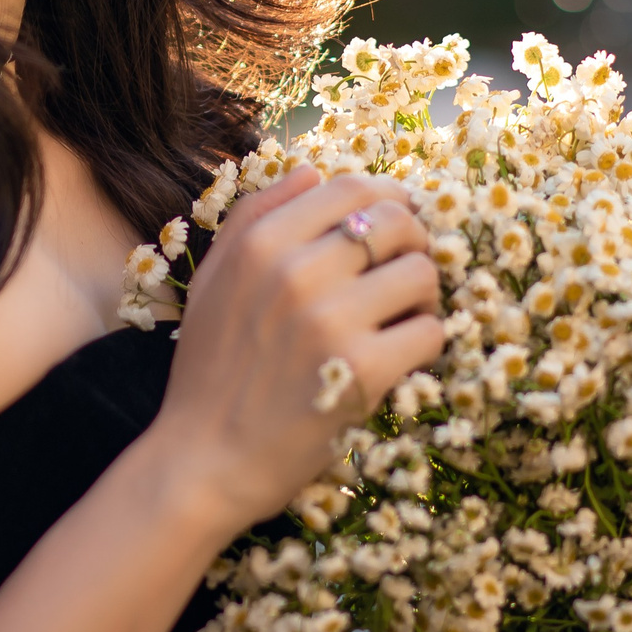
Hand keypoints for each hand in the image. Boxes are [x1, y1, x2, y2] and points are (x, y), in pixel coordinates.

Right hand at [153, 166, 443, 525]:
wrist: (201, 460)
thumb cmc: (208, 370)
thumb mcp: (212, 279)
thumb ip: (254, 215)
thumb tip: (313, 170)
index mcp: (261, 242)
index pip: (351, 187)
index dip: (386, 199)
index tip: (393, 225)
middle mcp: (296, 271)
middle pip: (398, 222)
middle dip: (414, 244)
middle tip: (403, 274)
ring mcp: (332, 320)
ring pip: (423, 273)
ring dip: (424, 296)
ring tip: (402, 318)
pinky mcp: (364, 370)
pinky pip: (430, 331)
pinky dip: (425, 343)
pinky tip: (401, 358)